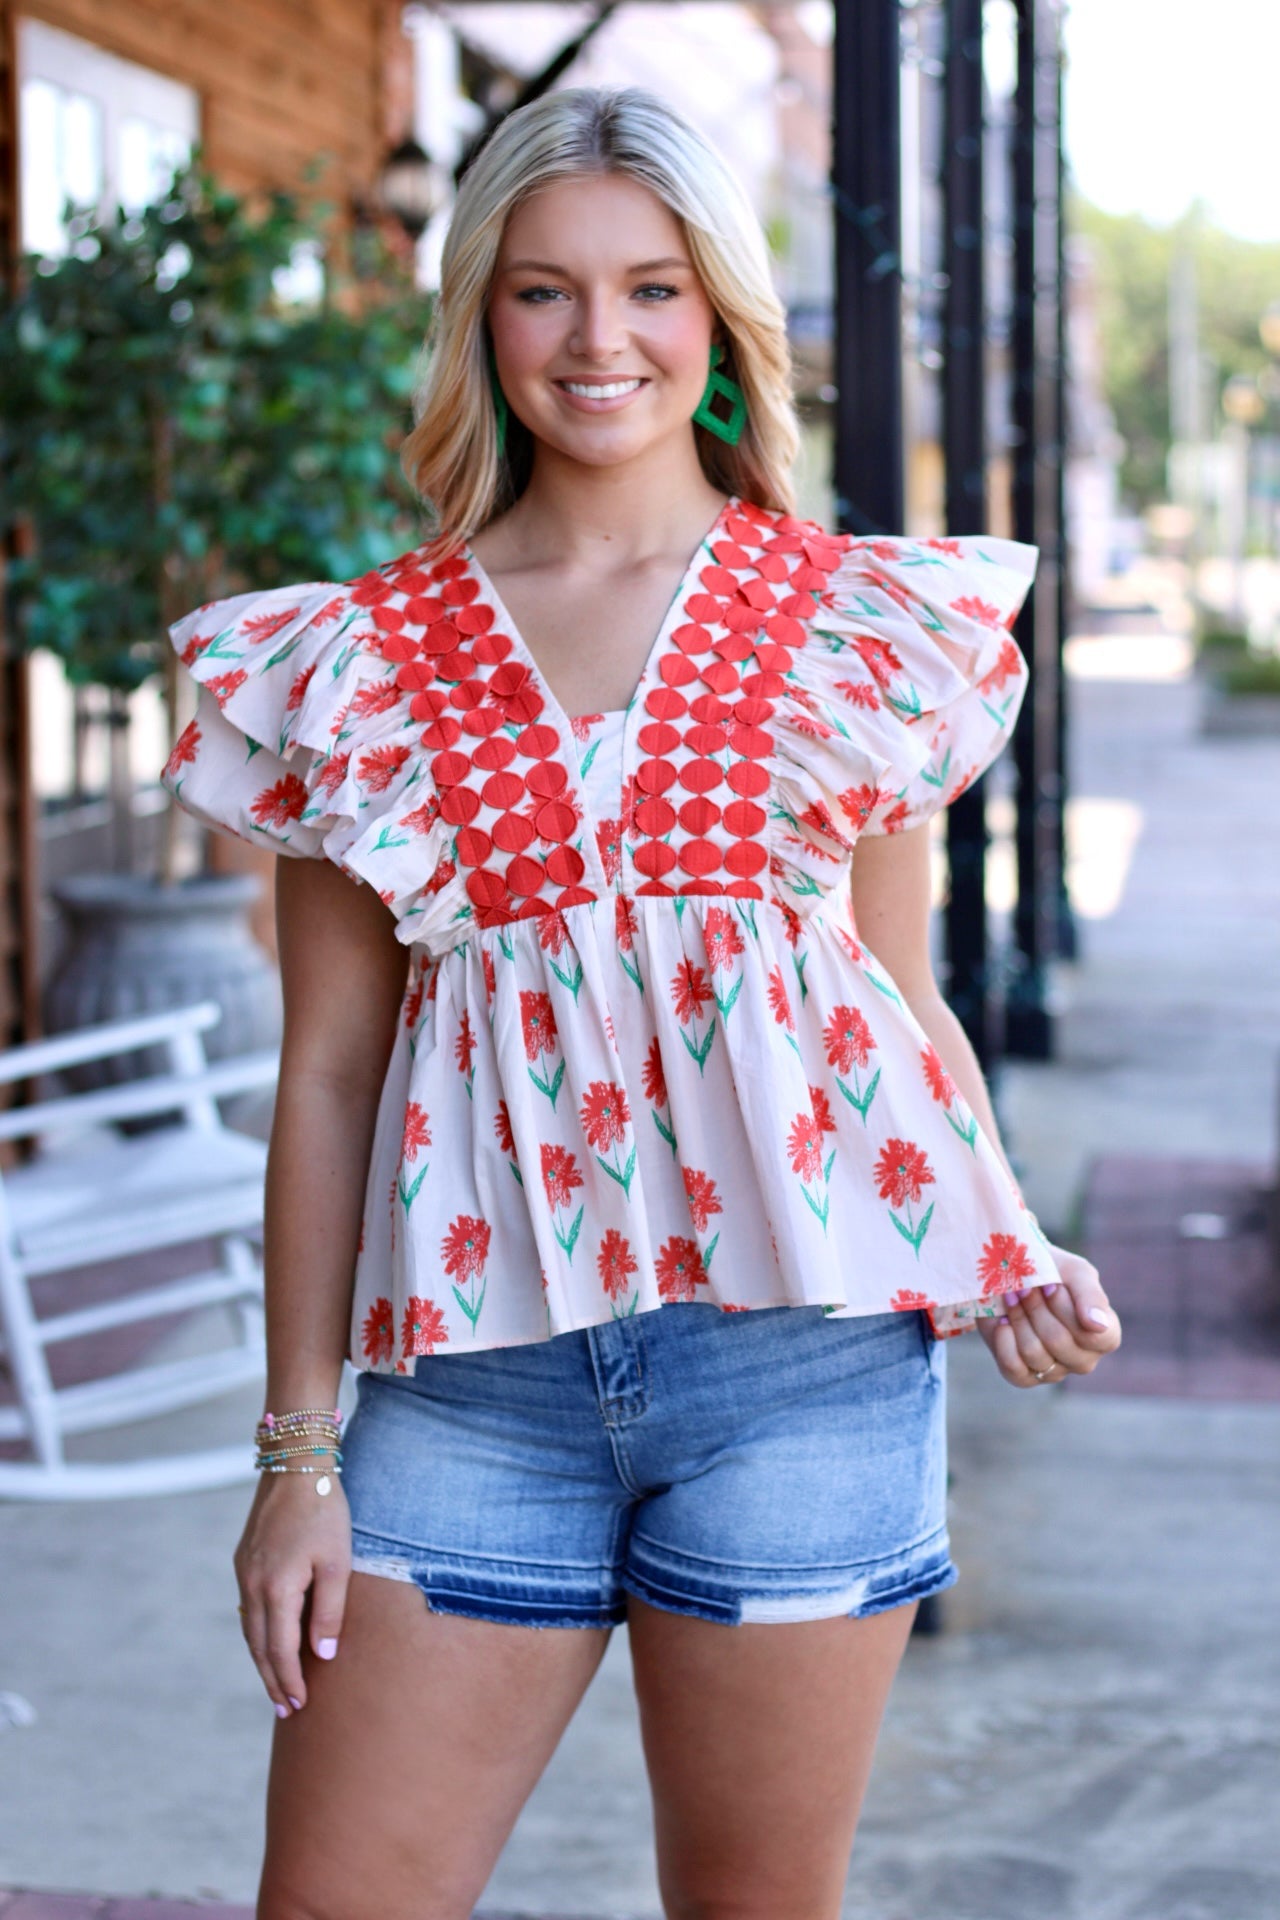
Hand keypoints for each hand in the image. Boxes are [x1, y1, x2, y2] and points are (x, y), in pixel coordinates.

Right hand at [234, 1471, 351, 1718]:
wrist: (294, 1464)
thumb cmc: (324, 1510)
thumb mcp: (337, 1561)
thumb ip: (330, 1611)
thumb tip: (322, 1655)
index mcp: (276, 1589)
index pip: (280, 1650)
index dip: (290, 1680)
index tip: (299, 1706)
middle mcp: (252, 1584)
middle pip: (259, 1646)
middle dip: (272, 1680)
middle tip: (284, 1711)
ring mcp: (243, 1571)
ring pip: (249, 1629)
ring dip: (262, 1659)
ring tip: (275, 1684)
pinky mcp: (243, 1559)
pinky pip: (247, 1608)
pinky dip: (257, 1633)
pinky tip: (267, 1640)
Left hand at [976, 1240, 1121, 1388]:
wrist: (1010, 1274)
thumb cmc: (1051, 1272)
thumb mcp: (1075, 1272)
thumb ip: (1090, 1295)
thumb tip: (1097, 1325)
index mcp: (1105, 1335)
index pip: (1094, 1336)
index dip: (1066, 1309)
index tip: (1050, 1285)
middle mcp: (1084, 1359)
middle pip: (1058, 1341)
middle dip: (1036, 1308)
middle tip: (1024, 1288)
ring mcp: (1055, 1371)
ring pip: (1033, 1353)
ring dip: (1018, 1318)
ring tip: (1011, 1298)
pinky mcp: (1025, 1377)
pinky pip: (1013, 1367)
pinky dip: (1003, 1340)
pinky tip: (1002, 1322)